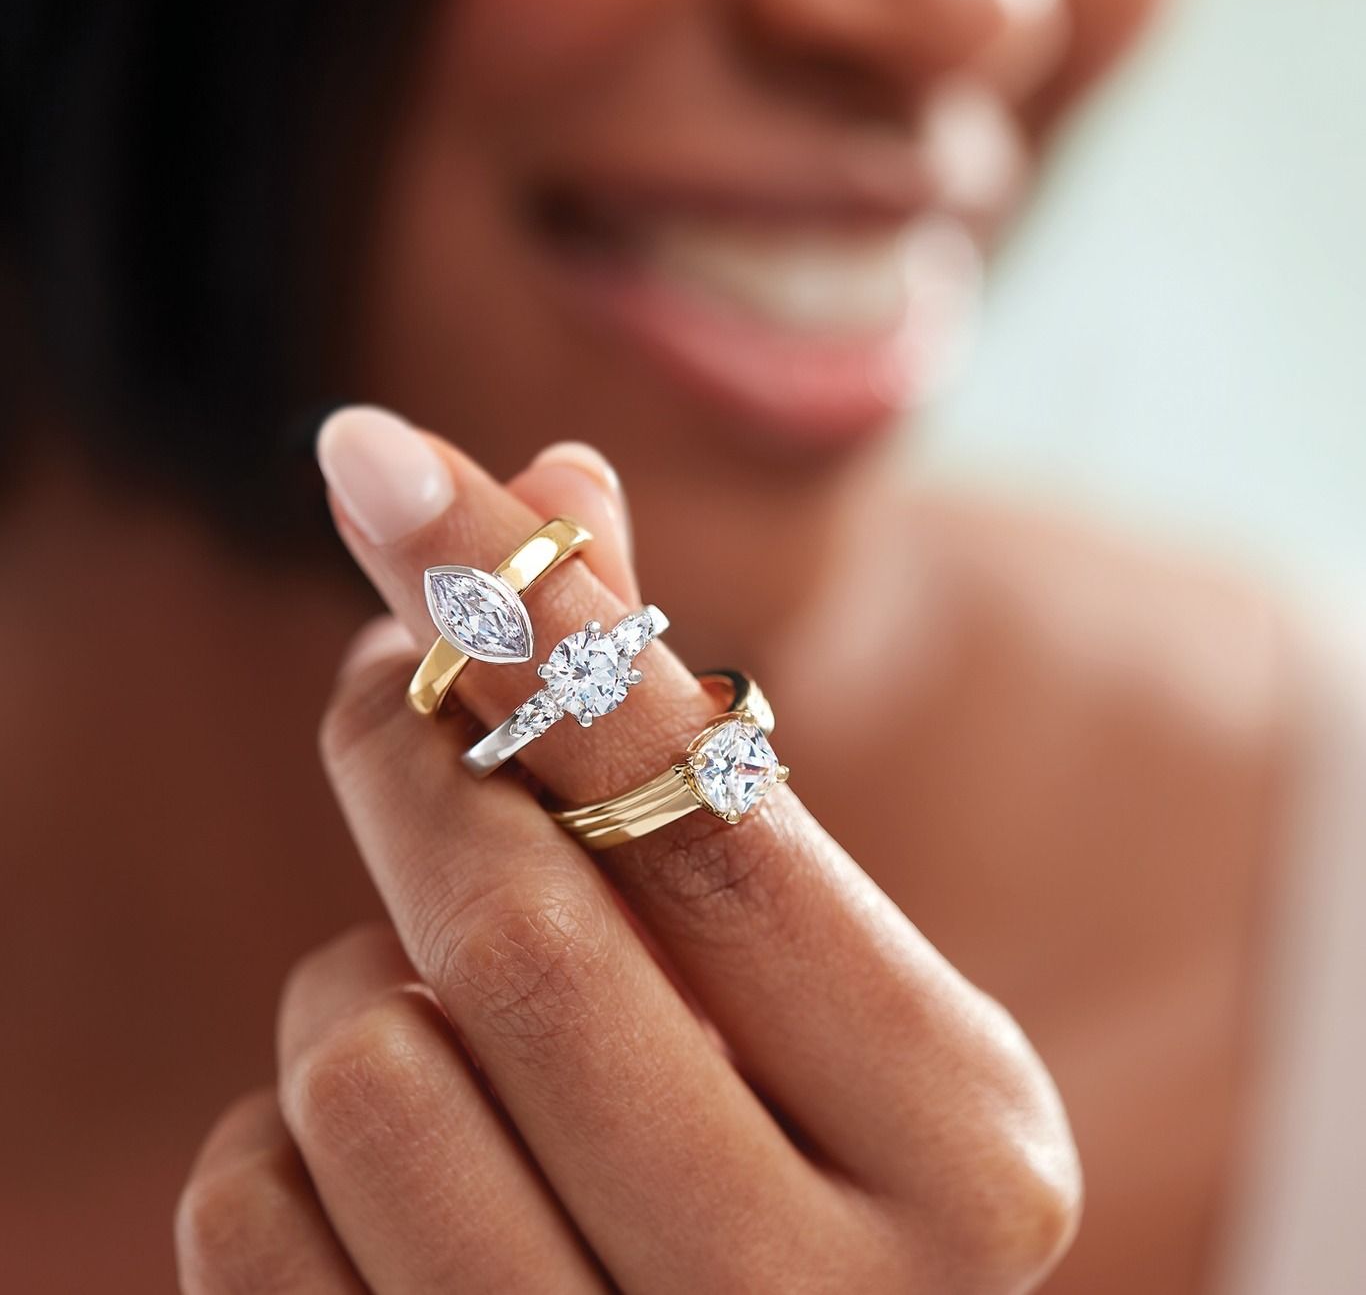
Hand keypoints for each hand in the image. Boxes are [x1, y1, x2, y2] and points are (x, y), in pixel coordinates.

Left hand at [176, 408, 1079, 1292]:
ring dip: (356, 984)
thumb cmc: (781, 1126)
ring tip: (440, 1007)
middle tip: (384, 681)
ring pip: (367, 1074)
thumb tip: (553, 468)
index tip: (383, 462)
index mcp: (961, 1145)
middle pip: (520, 939)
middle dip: (413, 758)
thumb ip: (657, 727)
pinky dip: (279, 1129)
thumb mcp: (782, 953)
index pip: (712, 824)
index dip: (539, 621)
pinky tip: (392, 1150)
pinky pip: (250, 1209)